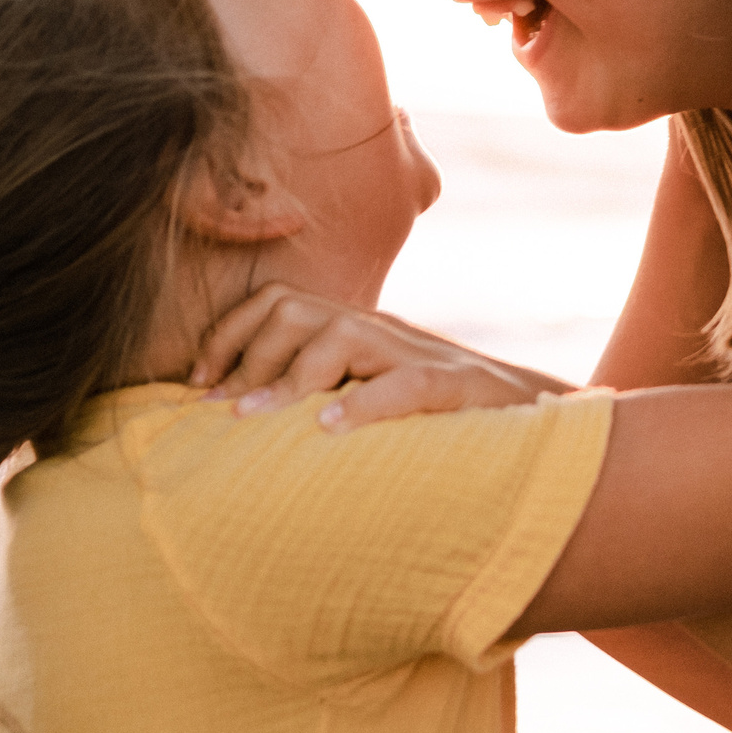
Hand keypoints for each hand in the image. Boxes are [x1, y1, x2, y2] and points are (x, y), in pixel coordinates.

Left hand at [191, 284, 567, 433]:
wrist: (535, 416)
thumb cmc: (440, 417)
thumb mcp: (372, 393)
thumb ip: (322, 393)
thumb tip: (243, 423)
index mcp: (357, 329)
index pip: (277, 301)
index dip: (228, 336)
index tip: (196, 387)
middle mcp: (381, 331)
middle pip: (297, 309)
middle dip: (249, 357)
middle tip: (222, 412)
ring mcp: (421, 353)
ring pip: (343, 336)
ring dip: (289, 380)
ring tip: (253, 423)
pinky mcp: (460, 387)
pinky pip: (408, 384)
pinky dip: (364, 404)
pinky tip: (328, 431)